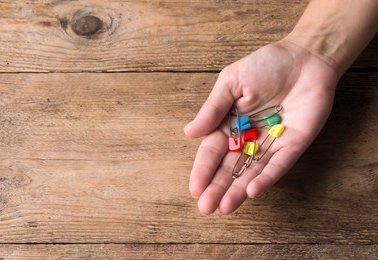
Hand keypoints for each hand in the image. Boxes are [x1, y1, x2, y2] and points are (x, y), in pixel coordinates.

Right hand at [184, 39, 340, 214]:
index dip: (203, 170)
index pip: (212, 151)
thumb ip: (212, 109)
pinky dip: (266, 177)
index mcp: (229, 123)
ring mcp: (270, 143)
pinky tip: (252, 190)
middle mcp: (248, 138)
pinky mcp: (293, 144)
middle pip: (230, 167)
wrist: (305, 57)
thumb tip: (189, 133)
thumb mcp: (231, 82)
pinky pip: (278, 164)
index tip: (195, 189)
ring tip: (225, 207)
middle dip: (218, 188)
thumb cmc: (265, 65)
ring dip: (238, 190)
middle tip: (206, 208)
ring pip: (252, 171)